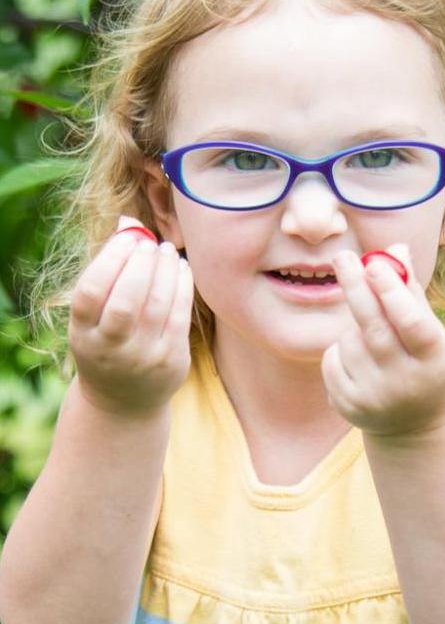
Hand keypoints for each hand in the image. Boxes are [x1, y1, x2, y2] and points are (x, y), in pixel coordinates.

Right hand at [68, 216, 194, 418]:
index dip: (109, 260)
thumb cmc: (108, 342)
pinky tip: (182, 268)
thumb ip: (109, 271)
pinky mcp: (172, 360)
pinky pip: (180, 315)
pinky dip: (183, 286)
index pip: (90, 292)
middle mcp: (110, 349)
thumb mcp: (95, 316)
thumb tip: (128, 222)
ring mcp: (143, 357)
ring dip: (166, 270)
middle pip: (126, 300)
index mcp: (83, 335)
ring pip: (158, 305)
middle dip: (141, 264)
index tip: (127, 239)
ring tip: (167, 251)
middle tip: (150, 244)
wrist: (124, 401)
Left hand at [322, 244, 444, 440]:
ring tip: (371, 340)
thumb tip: (395, 248)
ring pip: (349, 341)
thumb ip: (410, 291)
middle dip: (356, 288)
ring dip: (352, 328)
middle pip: (374, 328)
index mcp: (434, 359)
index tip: (373, 263)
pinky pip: (332, 360)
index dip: (392, 293)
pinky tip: (358, 362)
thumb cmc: (422, 361)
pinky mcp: (349, 407)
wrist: (415, 426)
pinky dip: (339, 351)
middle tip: (342, 257)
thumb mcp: (428, 329)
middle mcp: (406, 382)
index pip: (412, 322)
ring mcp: (376, 398)